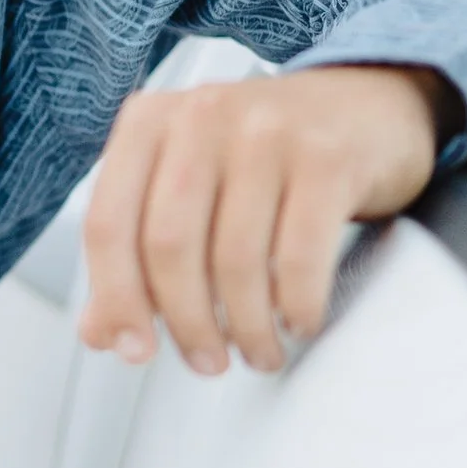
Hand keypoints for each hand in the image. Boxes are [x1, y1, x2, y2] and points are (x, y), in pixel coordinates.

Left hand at [77, 63, 455, 379]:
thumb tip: (100, 333)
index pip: (108, 223)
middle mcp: (202, 115)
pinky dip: (296, 306)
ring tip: (259, 351)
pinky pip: (299, 257)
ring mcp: (267, 131)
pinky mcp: (327, 158)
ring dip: (247, 328)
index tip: (134, 350)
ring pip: (236, 260)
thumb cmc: (264, 156)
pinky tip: (299, 321)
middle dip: (187, 323)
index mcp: (149, 122)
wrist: (366, 105)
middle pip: (169, 246)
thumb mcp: (190, 185)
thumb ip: (137, 252)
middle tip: (207, 362)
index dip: (117, 298)